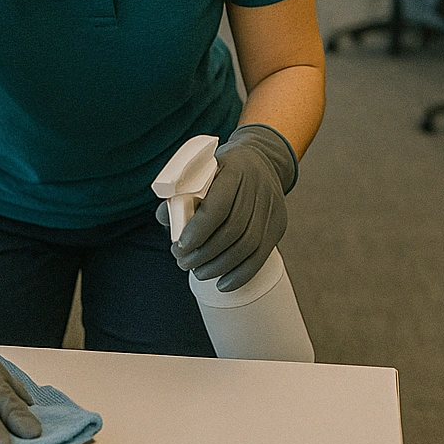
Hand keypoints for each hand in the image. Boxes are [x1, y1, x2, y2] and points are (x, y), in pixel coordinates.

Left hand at [168, 124, 296, 292]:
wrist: (261, 159)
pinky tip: (222, 284)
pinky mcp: (279, 224)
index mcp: (235, 169)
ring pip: (248, 246)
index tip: (179, 246)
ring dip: (219, 266)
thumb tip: (164, 218)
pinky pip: (261, 256)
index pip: (218, 206)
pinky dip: (240, 274)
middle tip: (182, 262)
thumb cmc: (222, 168)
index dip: (198, 230)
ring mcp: (272, 207)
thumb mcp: (201, 170)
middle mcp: (258, 187)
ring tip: (197, 272)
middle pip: (233, 230)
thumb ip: (181, 194)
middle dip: (204, 253)